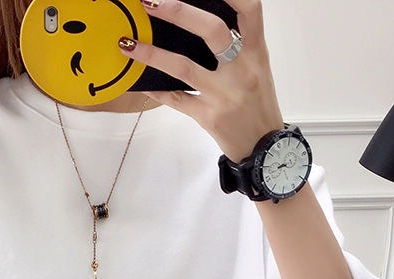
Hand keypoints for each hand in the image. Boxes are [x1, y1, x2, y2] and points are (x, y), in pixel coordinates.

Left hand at [118, 0, 284, 162]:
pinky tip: (142, 84)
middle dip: (178, 11)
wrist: (265, 148)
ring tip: (128, 44)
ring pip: (184, 68)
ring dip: (152, 54)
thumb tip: (199, 23)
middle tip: (150, 3)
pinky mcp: (208, 116)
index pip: (250, 10)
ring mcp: (223, 94)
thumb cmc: (258, 105)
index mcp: (255, 52)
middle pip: (211, 30)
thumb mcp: (256, 68)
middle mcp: (241, 70)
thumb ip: (236, 45)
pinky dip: (158, 91)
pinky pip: (177, 100)